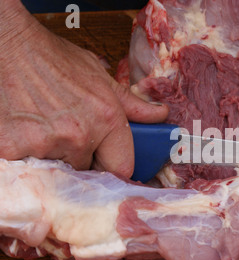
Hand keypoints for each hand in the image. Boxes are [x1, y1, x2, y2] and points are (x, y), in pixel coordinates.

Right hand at [0, 4, 168, 176]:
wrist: (9, 47)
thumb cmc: (54, 61)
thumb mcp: (100, 78)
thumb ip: (132, 104)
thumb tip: (160, 114)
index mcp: (106, 119)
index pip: (122, 168)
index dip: (114, 168)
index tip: (107, 165)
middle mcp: (79, 135)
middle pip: (87, 170)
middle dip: (81, 157)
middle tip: (67, 134)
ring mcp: (46, 144)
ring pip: (58, 169)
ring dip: (54, 156)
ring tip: (46, 128)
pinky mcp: (14, 149)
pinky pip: (30, 166)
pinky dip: (28, 155)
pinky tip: (27, 132)